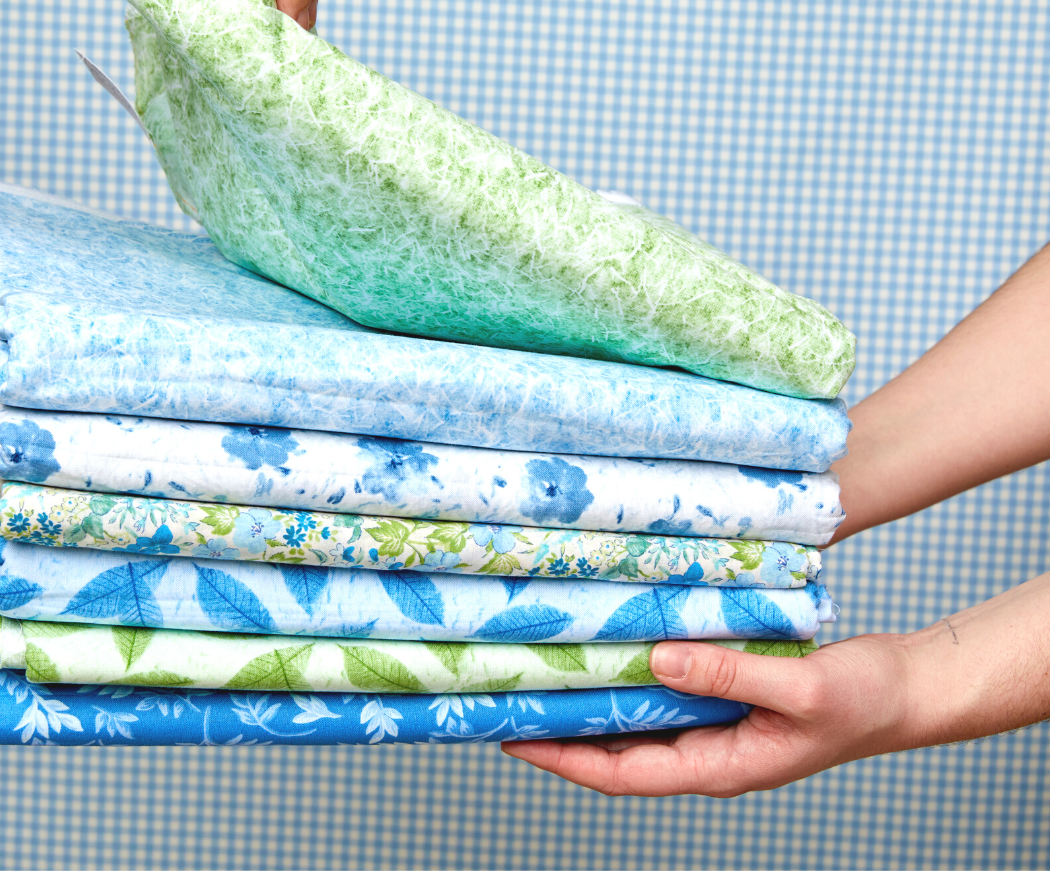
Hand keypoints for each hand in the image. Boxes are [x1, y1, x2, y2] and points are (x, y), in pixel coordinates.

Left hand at [505, 637, 910, 795]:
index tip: (513, 738)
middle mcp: (708, 752)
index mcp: (720, 767)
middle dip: (564, 731)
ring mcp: (716, 727)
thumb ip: (730, 677)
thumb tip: (659, 660)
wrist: (906, 689)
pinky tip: (613, 645)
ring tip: (544, 670)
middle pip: (618, 749)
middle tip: (512, 696)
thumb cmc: (864, 699)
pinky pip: (666, 691)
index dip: (565, 759)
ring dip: (594, 699)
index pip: (623, 773)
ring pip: (639, 719)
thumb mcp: (800, 688)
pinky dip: (635, 673)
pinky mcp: (725, 698)